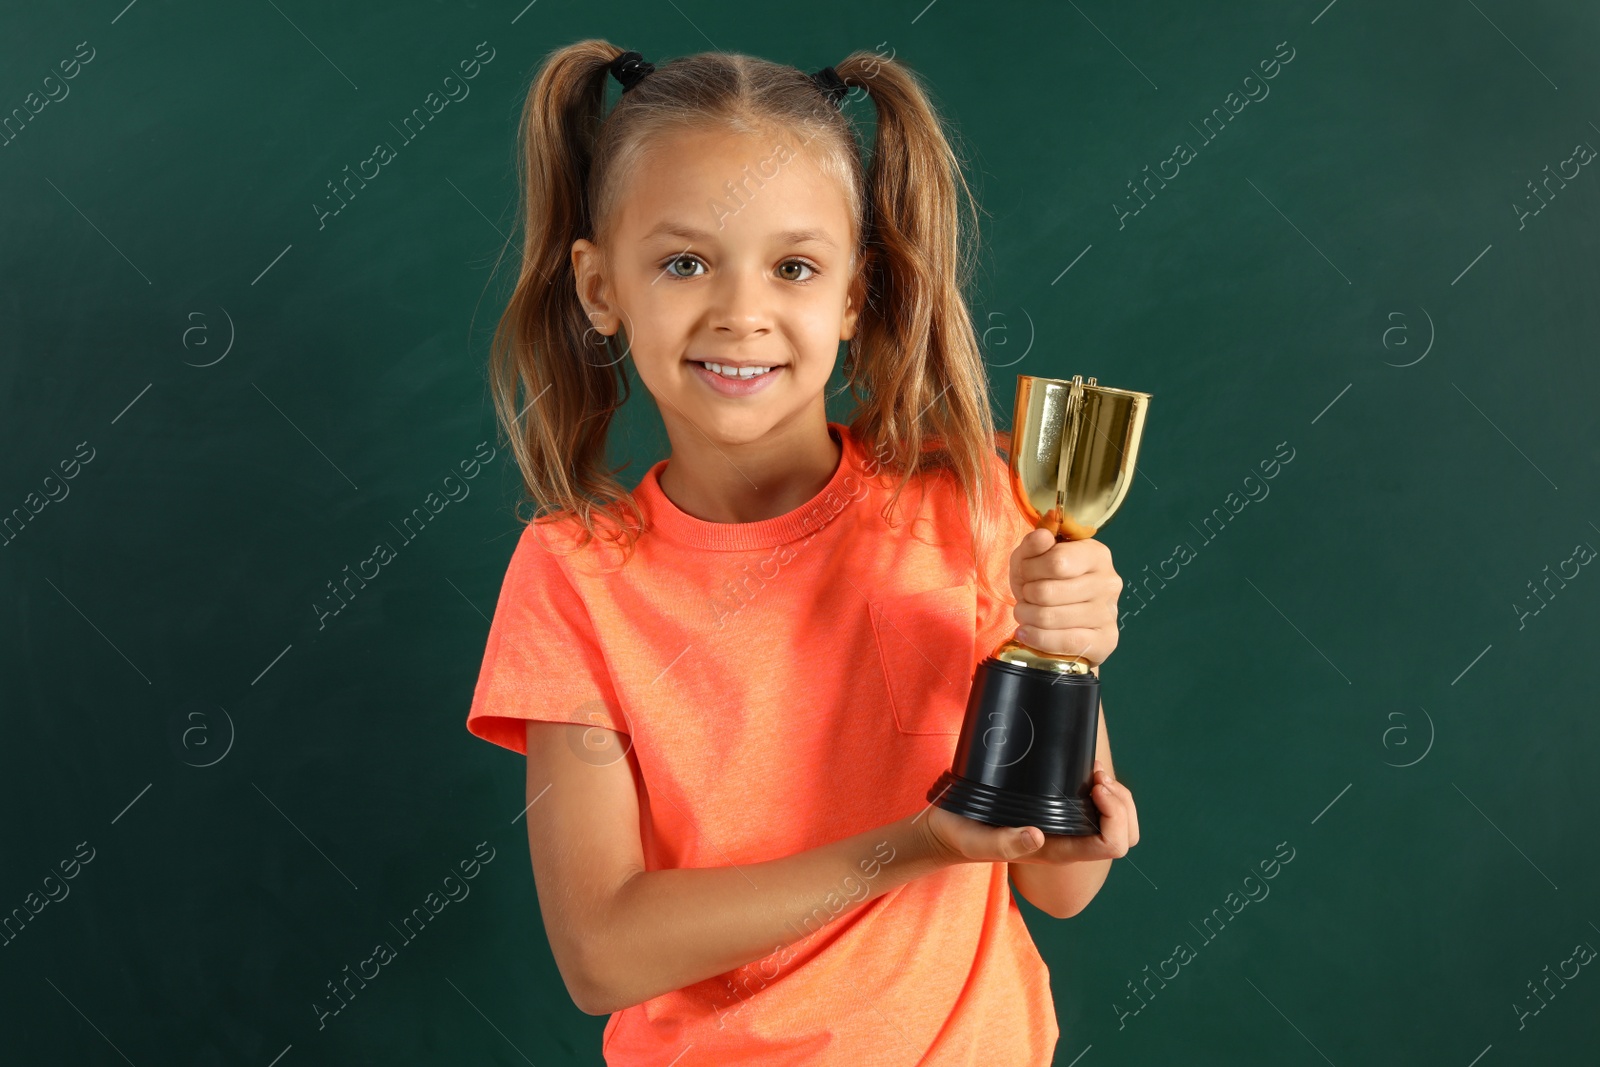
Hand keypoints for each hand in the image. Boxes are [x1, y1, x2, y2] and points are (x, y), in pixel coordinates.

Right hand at [920, 760, 1139, 864]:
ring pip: (1117, 820)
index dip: (1114, 816)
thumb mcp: (978, 840)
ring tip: (1095, 772)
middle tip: (1097, 777)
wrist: (950, 830)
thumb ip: (1005, 843)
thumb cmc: (963, 835)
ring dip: (1116, 794)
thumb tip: (1037, 836)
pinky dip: (1104, 788)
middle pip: (1124, 835)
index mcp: (1058, 852)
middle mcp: (1069, 841)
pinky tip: (1087, 771)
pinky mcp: (1058, 810)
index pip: (1110, 845)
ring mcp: (1066, 827)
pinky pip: (1099, 806)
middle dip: (1122, 804)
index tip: (1094, 788)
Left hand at [1009, 528, 1122, 665]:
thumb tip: (1043, 536)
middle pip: (1048, 592)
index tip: (1026, 573)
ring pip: (1051, 618)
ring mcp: (1109, 612)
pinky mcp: (1106, 640)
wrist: (1066, 618)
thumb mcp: (1033, 558)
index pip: (1056, 561)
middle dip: (1027, 596)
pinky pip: (1065, 642)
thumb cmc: (1049, 582)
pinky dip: (1037, 638)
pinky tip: (1026, 632)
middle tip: (1027, 597)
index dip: (1030, 569)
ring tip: (1025, 613)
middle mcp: (1108, 582)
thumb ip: (1033, 544)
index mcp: (1096, 554)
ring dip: (1026, 616)